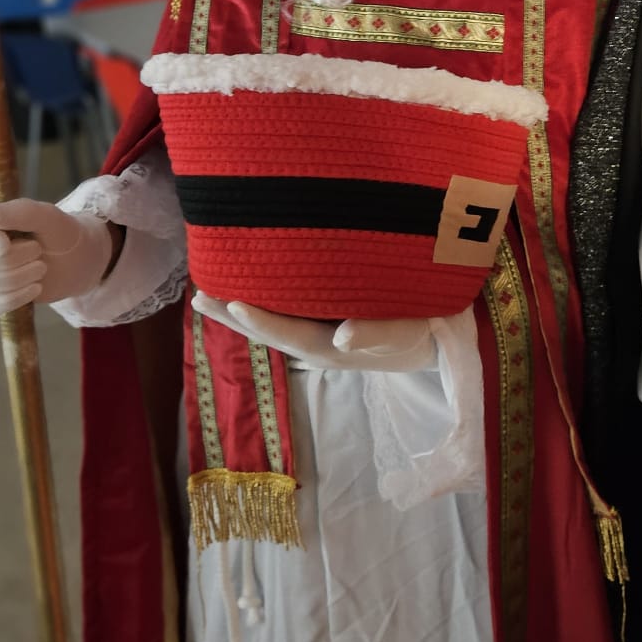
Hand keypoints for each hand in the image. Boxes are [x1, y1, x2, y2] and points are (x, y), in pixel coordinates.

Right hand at [0, 195, 112, 314]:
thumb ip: (19, 212)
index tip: (4, 246)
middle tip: (38, 251)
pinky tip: (34, 289)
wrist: (71, 263)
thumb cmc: (56, 232)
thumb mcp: (46, 216)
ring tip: (40, 268)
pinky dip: (12, 299)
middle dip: (8, 260)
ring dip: (14, 279)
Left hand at [190, 291, 435, 372]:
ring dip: (239, 313)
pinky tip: (245, 293)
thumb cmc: (428, 331)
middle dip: (234, 317)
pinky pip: (285, 318)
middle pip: (270, 333)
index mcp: (335, 348)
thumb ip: (376, 333)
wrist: (442, 344)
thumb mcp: (409, 332)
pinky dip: (261, 307)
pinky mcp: (326, 327)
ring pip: (273, 327)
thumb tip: (341, 335)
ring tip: (206, 296)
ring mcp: (321, 337)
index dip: (261, 320)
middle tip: (199, 297)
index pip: (291, 334)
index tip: (232, 302)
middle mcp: (320, 346)